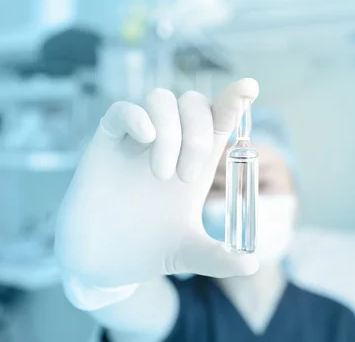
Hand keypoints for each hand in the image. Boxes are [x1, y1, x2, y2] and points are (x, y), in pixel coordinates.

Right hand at [55, 79, 259, 286]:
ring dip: (171, 131)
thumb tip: (251, 266)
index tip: (249, 88)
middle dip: (199, 133)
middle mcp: (171, 144)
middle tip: (186, 177)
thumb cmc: (149, 250)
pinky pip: (123, 109)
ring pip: (162, 99)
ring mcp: (139, 140)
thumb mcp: (189, 253)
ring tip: (163, 174)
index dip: (234, 100)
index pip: (220, 118)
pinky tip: (145, 139)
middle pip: (195, 103)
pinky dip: (138, 117)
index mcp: (196, 162)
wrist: (102, 262)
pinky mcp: (108, 142)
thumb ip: (218, 257)